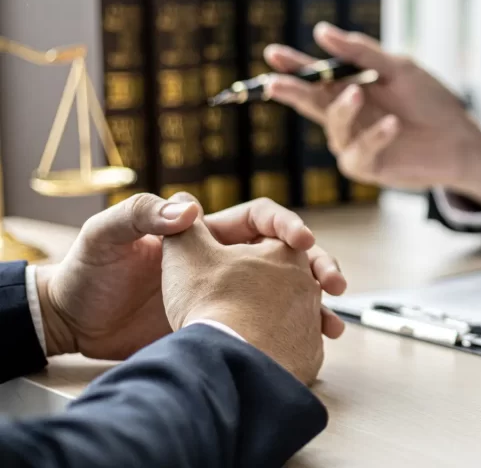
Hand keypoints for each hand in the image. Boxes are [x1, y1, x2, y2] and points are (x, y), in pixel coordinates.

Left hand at [37, 194, 345, 359]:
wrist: (74, 323)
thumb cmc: (88, 271)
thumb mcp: (107, 234)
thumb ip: (143, 214)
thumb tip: (189, 210)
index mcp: (206, 234)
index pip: (262, 219)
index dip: (287, 225)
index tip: (301, 242)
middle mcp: (225, 262)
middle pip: (287, 257)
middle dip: (318, 265)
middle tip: (333, 283)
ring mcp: (228, 296)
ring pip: (288, 294)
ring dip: (315, 304)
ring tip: (331, 322)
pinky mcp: (221, 327)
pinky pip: (270, 327)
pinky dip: (295, 334)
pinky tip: (309, 345)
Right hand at [263, 22, 480, 206]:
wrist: (460, 137)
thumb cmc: (430, 100)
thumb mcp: (399, 69)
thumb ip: (362, 53)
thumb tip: (321, 31)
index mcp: (348, 89)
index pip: (315, 76)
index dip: (293, 65)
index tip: (273, 54)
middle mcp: (346, 116)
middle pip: (311, 103)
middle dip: (292, 91)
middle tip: (275, 83)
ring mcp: (354, 142)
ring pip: (335, 127)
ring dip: (343, 110)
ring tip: (358, 93)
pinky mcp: (369, 166)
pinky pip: (358, 153)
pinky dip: (374, 137)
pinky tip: (392, 124)